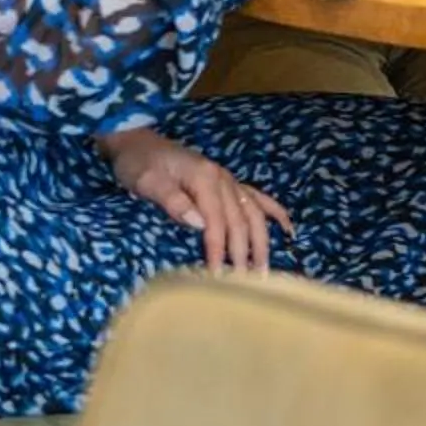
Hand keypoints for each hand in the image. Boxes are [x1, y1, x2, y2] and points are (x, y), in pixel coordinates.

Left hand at [102, 128, 291, 271]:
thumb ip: (173, 201)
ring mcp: (228, 180)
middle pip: (240, 220)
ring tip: (263, 271)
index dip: (219, 250)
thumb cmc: (138, 163)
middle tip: (246, 283)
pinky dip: (275, 213)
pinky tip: (288, 230)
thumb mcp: (147, 181)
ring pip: (254, 213)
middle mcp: (223, 178)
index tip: (218, 277)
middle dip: (244, 253)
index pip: (216, 221)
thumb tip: (200, 224)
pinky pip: (258, 198)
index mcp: (204, 178)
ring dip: (261, 242)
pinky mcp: (227, 183)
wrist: (138, 141)